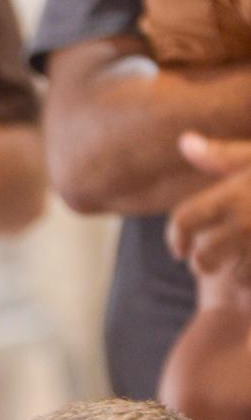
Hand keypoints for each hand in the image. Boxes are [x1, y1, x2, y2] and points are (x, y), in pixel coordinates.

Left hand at [166, 133, 250, 282]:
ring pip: (240, 278)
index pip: (185, 220)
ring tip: (241, 268)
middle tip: (205, 263)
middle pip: (205, 260)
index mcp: (234, 195)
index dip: (176, 238)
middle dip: (203, 264)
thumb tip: (185, 142)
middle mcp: (247, 223)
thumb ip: (222, 155)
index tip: (178, 250)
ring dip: (238, 275)